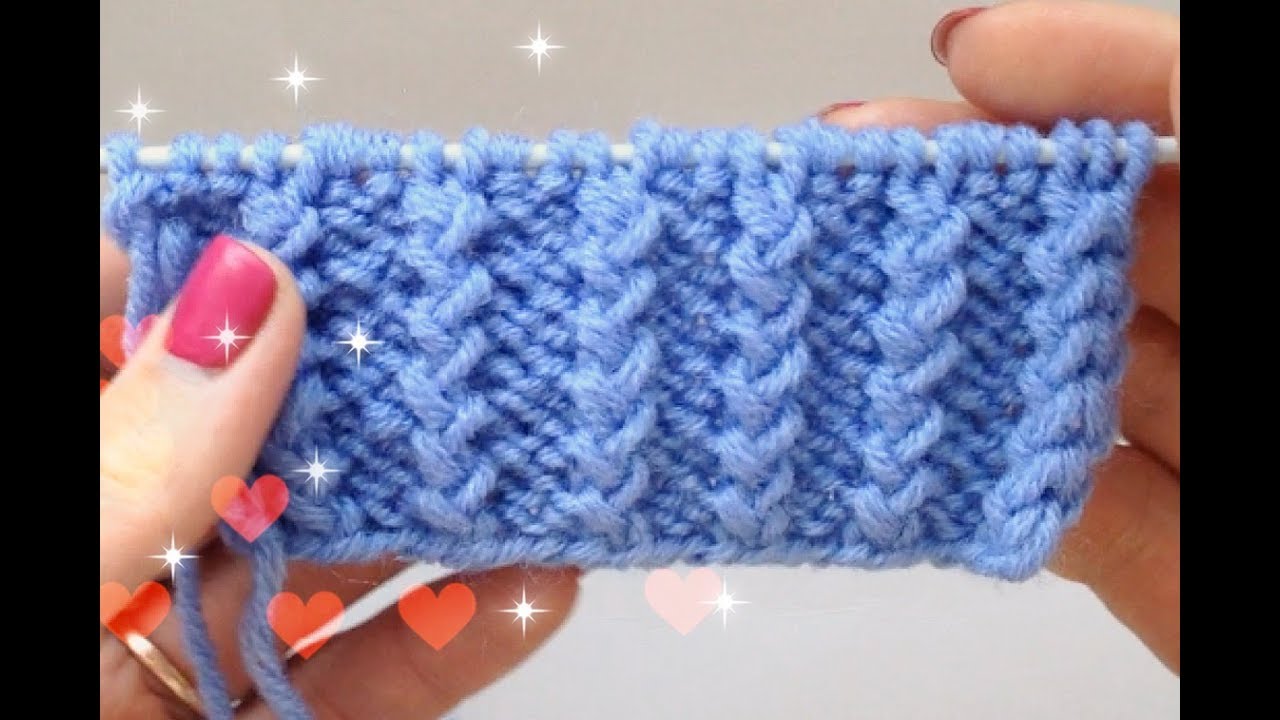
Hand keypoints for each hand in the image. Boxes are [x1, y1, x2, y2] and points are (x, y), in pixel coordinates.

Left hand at [100, 234, 579, 718]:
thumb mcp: (58, 585)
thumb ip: (140, 456)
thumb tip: (249, 286)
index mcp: (68, 494)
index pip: (127, 332)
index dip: (218, 270)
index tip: (326, 214)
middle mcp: (134, 553)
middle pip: (258, 437)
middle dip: (363, 378)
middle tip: (466, 307)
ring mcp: (206, 650)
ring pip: (340, 553)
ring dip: (442, 503)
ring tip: (534, 432)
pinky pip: (385, 675)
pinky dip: (465, 631)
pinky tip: (537, 578)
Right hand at [821, 0, 1178, 672]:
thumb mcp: (1245, 429)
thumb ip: (1196, 109)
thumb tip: (1028, 52)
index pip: (1205, 112)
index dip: (1096, 69)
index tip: (970, 56)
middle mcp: (1261, 338)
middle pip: (1126, 237)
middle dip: (985, 198)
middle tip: (858, 173)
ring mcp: (1228, 454)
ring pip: (1078, 376)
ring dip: (959, 343)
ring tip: (849, 302)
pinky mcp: (1185, 578)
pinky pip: (1065, 512)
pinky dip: (983, 485)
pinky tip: (905, 440)